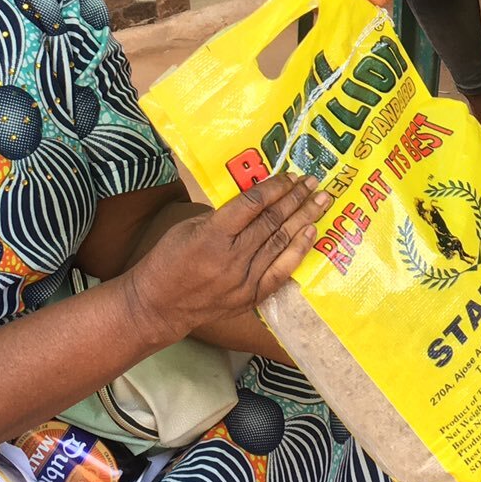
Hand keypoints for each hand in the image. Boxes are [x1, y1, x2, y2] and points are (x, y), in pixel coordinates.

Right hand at [123, 175, 329, 341]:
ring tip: (321, 201)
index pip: (253, 204)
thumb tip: (257, 201)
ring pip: (281, 242)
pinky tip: (312, 233)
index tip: (291, 176)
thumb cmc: (169, 259)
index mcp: (212, 234)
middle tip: (314, 183)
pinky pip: (281, 271)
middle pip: (272, 221)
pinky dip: (298, 251)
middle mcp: (232, 257)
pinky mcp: (251, 297)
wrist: (159, 305)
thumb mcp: (188, 226)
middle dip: (296, 199)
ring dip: (304, 219)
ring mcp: (244, 280)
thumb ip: (223, 215)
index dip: (276, 188)